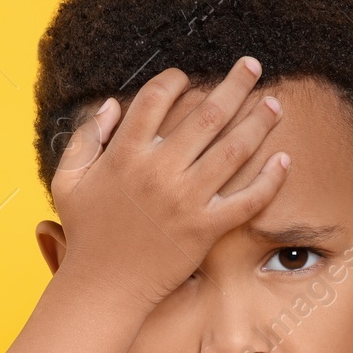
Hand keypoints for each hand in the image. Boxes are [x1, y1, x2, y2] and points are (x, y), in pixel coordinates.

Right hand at [49, 56, 289, 311]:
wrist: (103, 287)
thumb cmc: (85, 232)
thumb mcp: (68, 180)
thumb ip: (86, 138)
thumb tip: (110, 105)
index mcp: (125, 154)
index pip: (156, 99)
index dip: (175, 80)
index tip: (188, 77)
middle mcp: (159, 171)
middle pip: (208, 115)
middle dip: (235, 84)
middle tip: (253, 65)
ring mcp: (186, 200)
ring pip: (234, 150)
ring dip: (259, 121)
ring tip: (274, 103)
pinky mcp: (206, 228)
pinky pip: (246, 200)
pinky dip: (269, 180)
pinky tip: (284, 160)